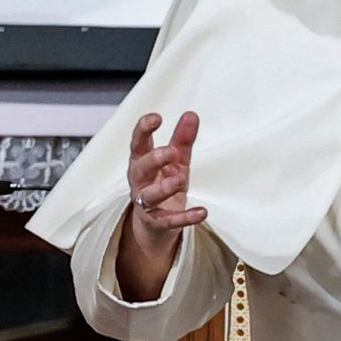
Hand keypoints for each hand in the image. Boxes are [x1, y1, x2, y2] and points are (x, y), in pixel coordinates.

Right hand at [115, 110, 201, 302]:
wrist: (155, 226)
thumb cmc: (162, 185)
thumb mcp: (175, 162)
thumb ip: (182, 140)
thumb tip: (191, 115)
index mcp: (141, 163)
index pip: (138, 144)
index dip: (143, 130)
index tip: (156, 118)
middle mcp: (140, 182)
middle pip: (140, 168)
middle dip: (154, 159)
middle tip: (171, 151)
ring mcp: (146, 204)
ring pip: (150, 196)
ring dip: (164, 188)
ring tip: (181, 180)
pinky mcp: (158, 223)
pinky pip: (170, 221)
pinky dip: (186, 218)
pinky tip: (202, 212)